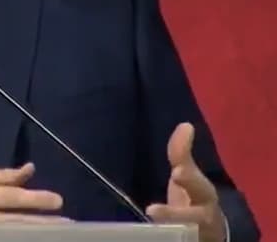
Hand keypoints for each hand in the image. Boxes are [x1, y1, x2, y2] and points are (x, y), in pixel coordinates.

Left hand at [147, 123, 224, 241]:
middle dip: (174, 214)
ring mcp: (195, 233)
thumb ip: (181, 154)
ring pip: (185, 234)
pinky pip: (172, 241)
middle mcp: (204, 217)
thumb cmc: (195, 198)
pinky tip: (145, 234)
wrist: (208, 230)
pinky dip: (160, 238)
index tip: (177, 173)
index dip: (189, 180)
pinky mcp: (184, 241)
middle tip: (152, 210)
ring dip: (167, 229)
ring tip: (148, 219)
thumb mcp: (189, 176)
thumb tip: (185, 125)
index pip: (199, 188)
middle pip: (193, 218)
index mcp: (205, 196)